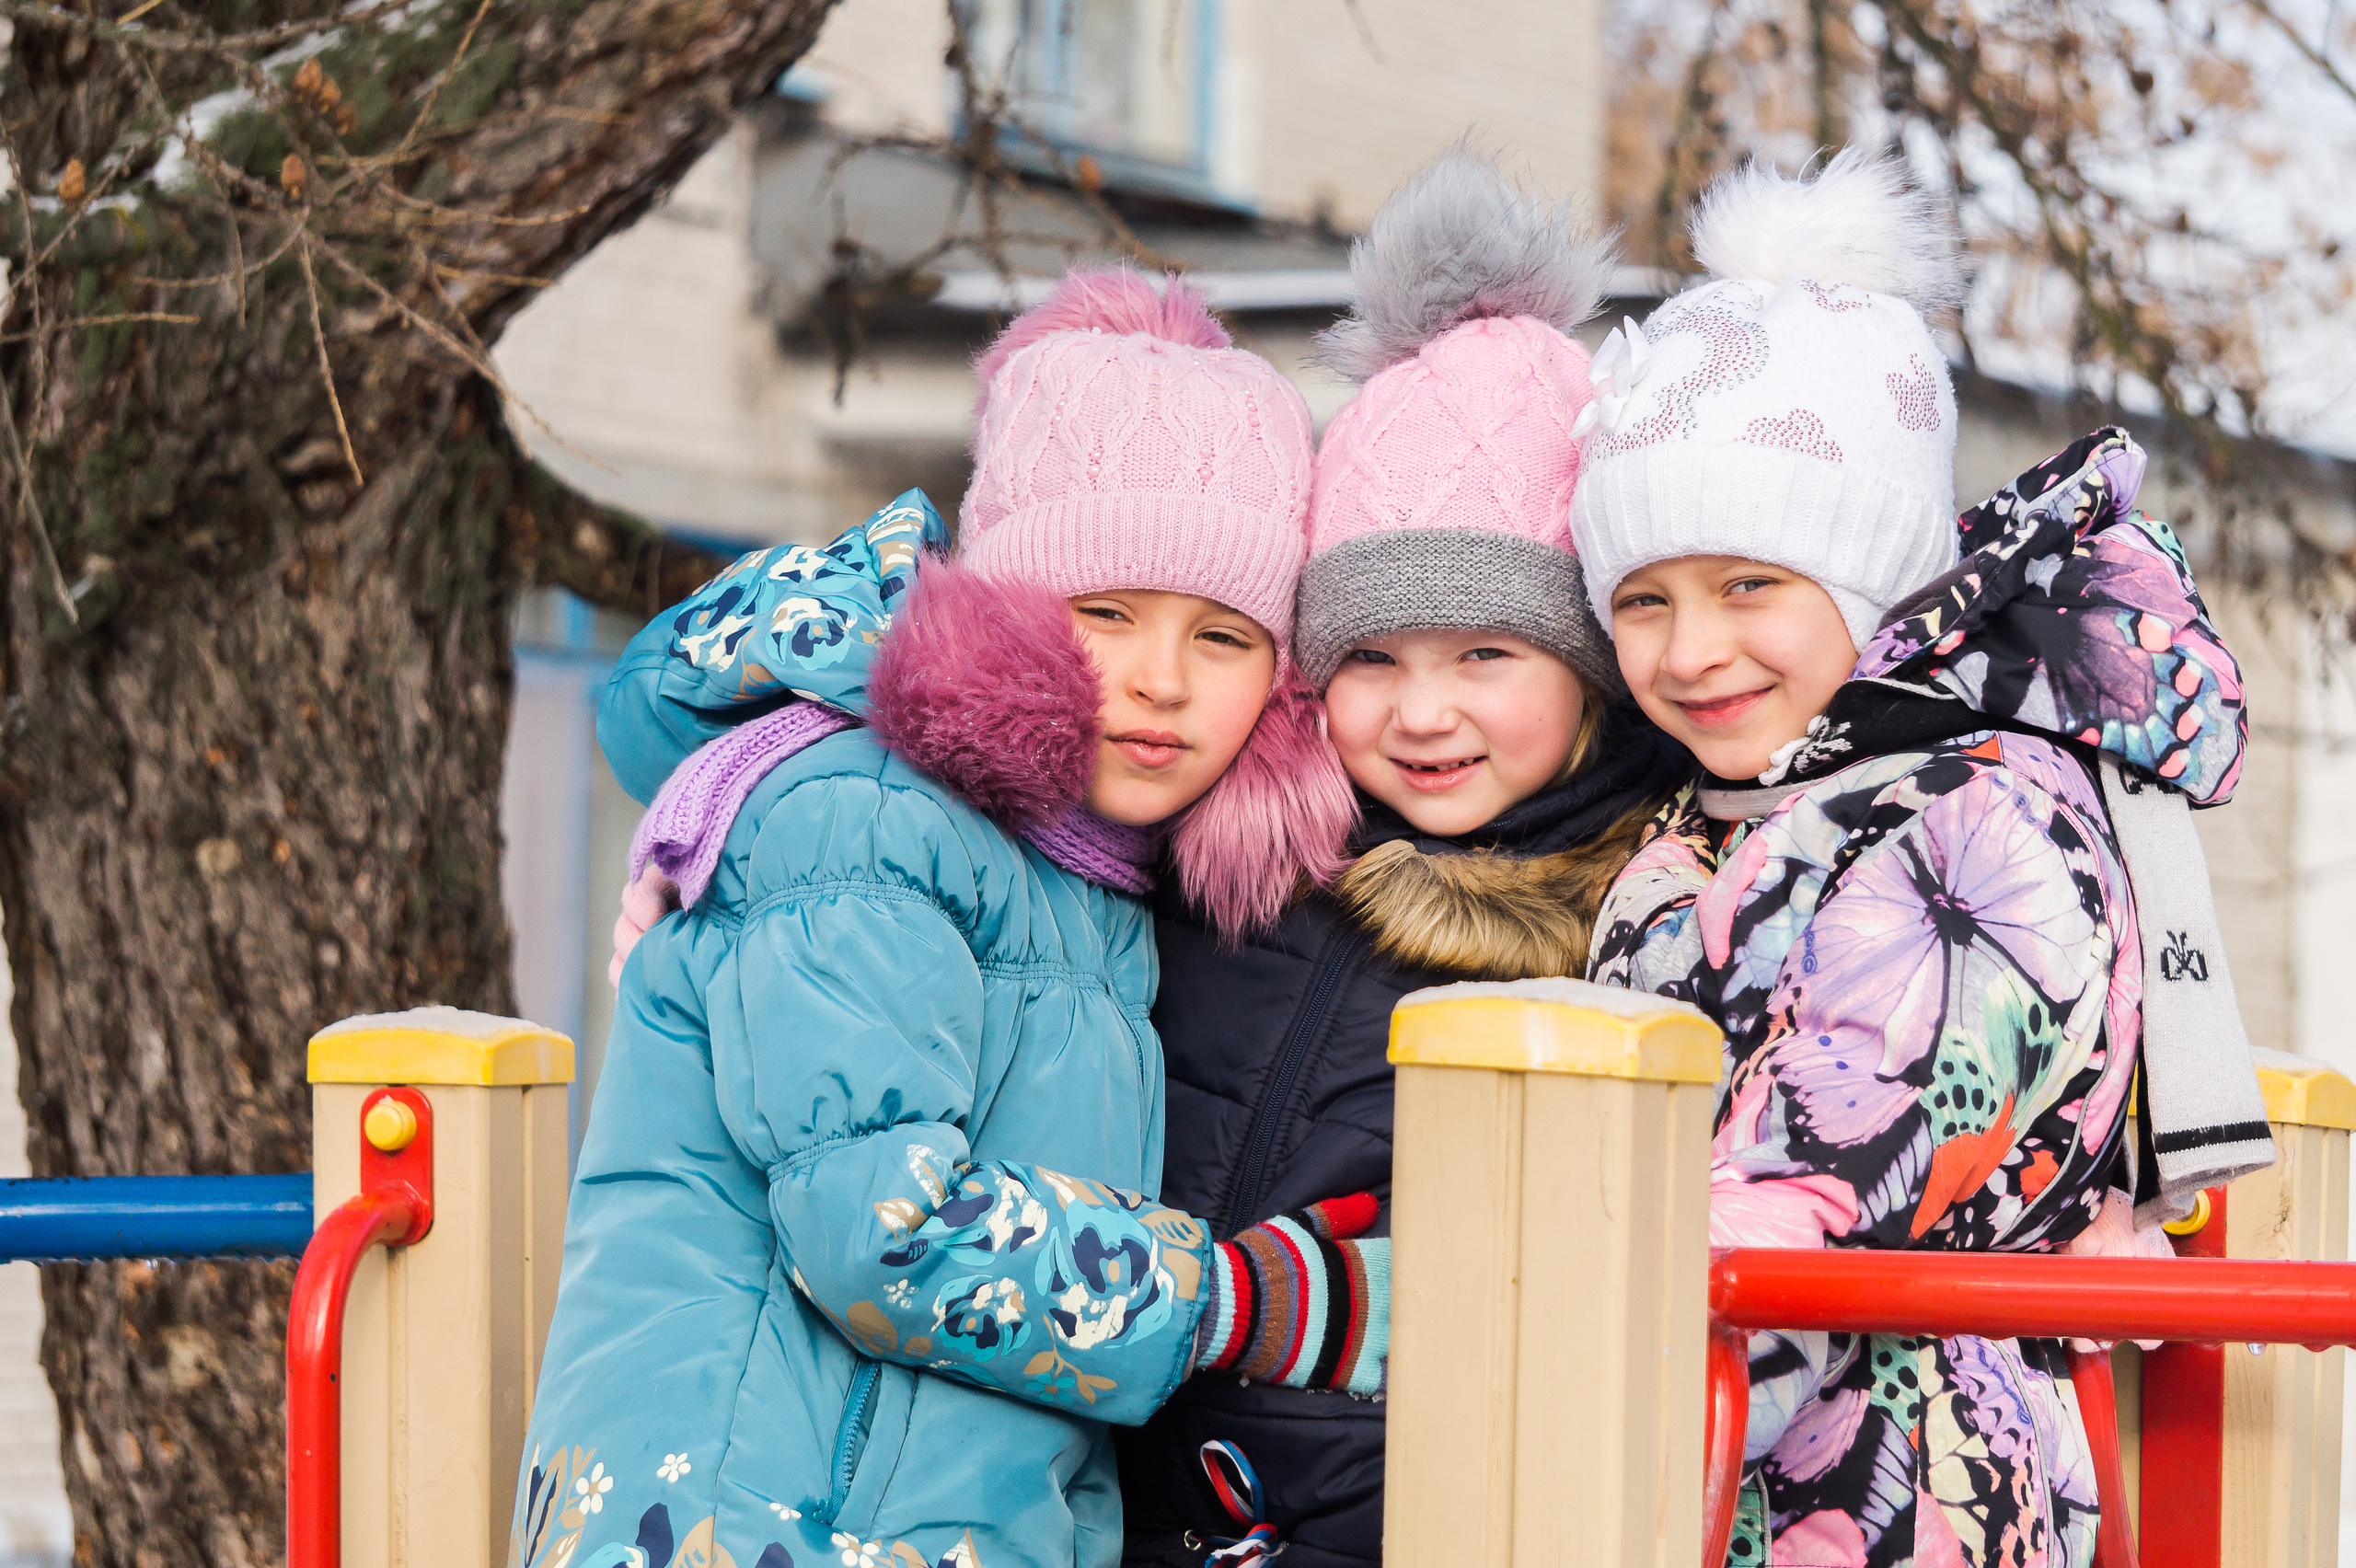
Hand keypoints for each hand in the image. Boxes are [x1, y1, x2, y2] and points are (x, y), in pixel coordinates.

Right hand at [1194, 1194, 1388, 1396]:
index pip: (1400, 1263)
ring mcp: (1358, 1338)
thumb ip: (1338, 1215)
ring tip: (1397, 1337)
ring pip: (1399, 1341)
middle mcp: (1368, 1301)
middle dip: (1406, 1302)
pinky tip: (1384, 1369)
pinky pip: (1377, 1377)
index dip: (1401, 1266)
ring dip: (1399, 1338)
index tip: (1398, 1269)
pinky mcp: (1342, 1369)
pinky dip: (1382, 1374)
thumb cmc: (1262, 1261)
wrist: (1231, 1307)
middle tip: (1403, 1305)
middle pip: (1407, 1303)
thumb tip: (1371, 1203)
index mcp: (1361, 1264)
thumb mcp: (1299, 1227)